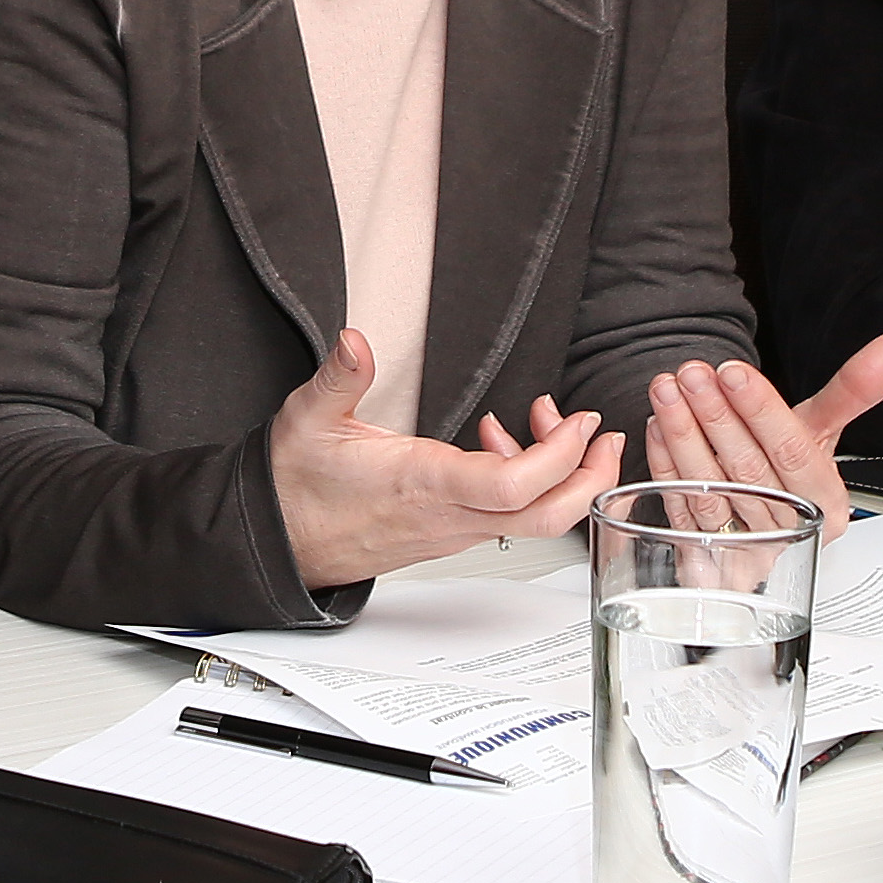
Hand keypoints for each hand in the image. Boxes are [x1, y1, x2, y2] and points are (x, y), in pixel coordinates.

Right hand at [269, 330, 626, 587]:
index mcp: (422, 484)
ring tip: (553, 422)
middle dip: (591, 478)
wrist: (276, 542)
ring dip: (559, 475)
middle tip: (606, 435)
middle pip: (546, 518)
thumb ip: (338, 377)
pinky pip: (505, 516)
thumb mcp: (307, 420)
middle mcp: (447, 515)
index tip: (581, 422)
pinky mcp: (447, 533)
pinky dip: (524, 480)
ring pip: (532, 519)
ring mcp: (451, 530)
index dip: (560, 458)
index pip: (512, 488)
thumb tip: (354, 339)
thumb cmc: (293, 487)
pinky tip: (500, 440)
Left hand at [639, 333, 882, 540]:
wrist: (761, 510)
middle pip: (747, 471)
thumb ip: (855, 388)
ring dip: (683, 435)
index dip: (763, 412)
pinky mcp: (702, 551)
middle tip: (692, 373)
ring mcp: (741, 545)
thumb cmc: (792, 467)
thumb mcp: (824, 427)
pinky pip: (678, 506)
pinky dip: (664, 463)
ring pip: (710, 488)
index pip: (794, 454)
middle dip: (716, 415)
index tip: (734, 373)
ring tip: (667, 390)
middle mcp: (784, 527)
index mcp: (824, 504)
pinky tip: (656, 427)